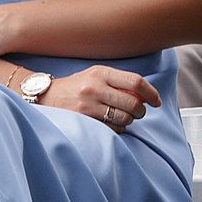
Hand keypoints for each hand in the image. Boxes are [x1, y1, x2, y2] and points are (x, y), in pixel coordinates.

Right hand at [35, 65, 160, 130]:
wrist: (45, 95)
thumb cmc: (75, 86)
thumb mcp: (95, 76)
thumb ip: (118, 82)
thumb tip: (144, 95)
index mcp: (101, 73)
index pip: (135, 82)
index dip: (151, 93)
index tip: (156, 101)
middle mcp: (95, 87)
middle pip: (133, 103)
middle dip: (141, 111)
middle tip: (139, 112)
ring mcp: (89, 105)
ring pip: (124, 118)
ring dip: (129, 120)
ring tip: (122, 117)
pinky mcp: (84, 119)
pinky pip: (112, 128)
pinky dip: (117, 128)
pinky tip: (111, 123)